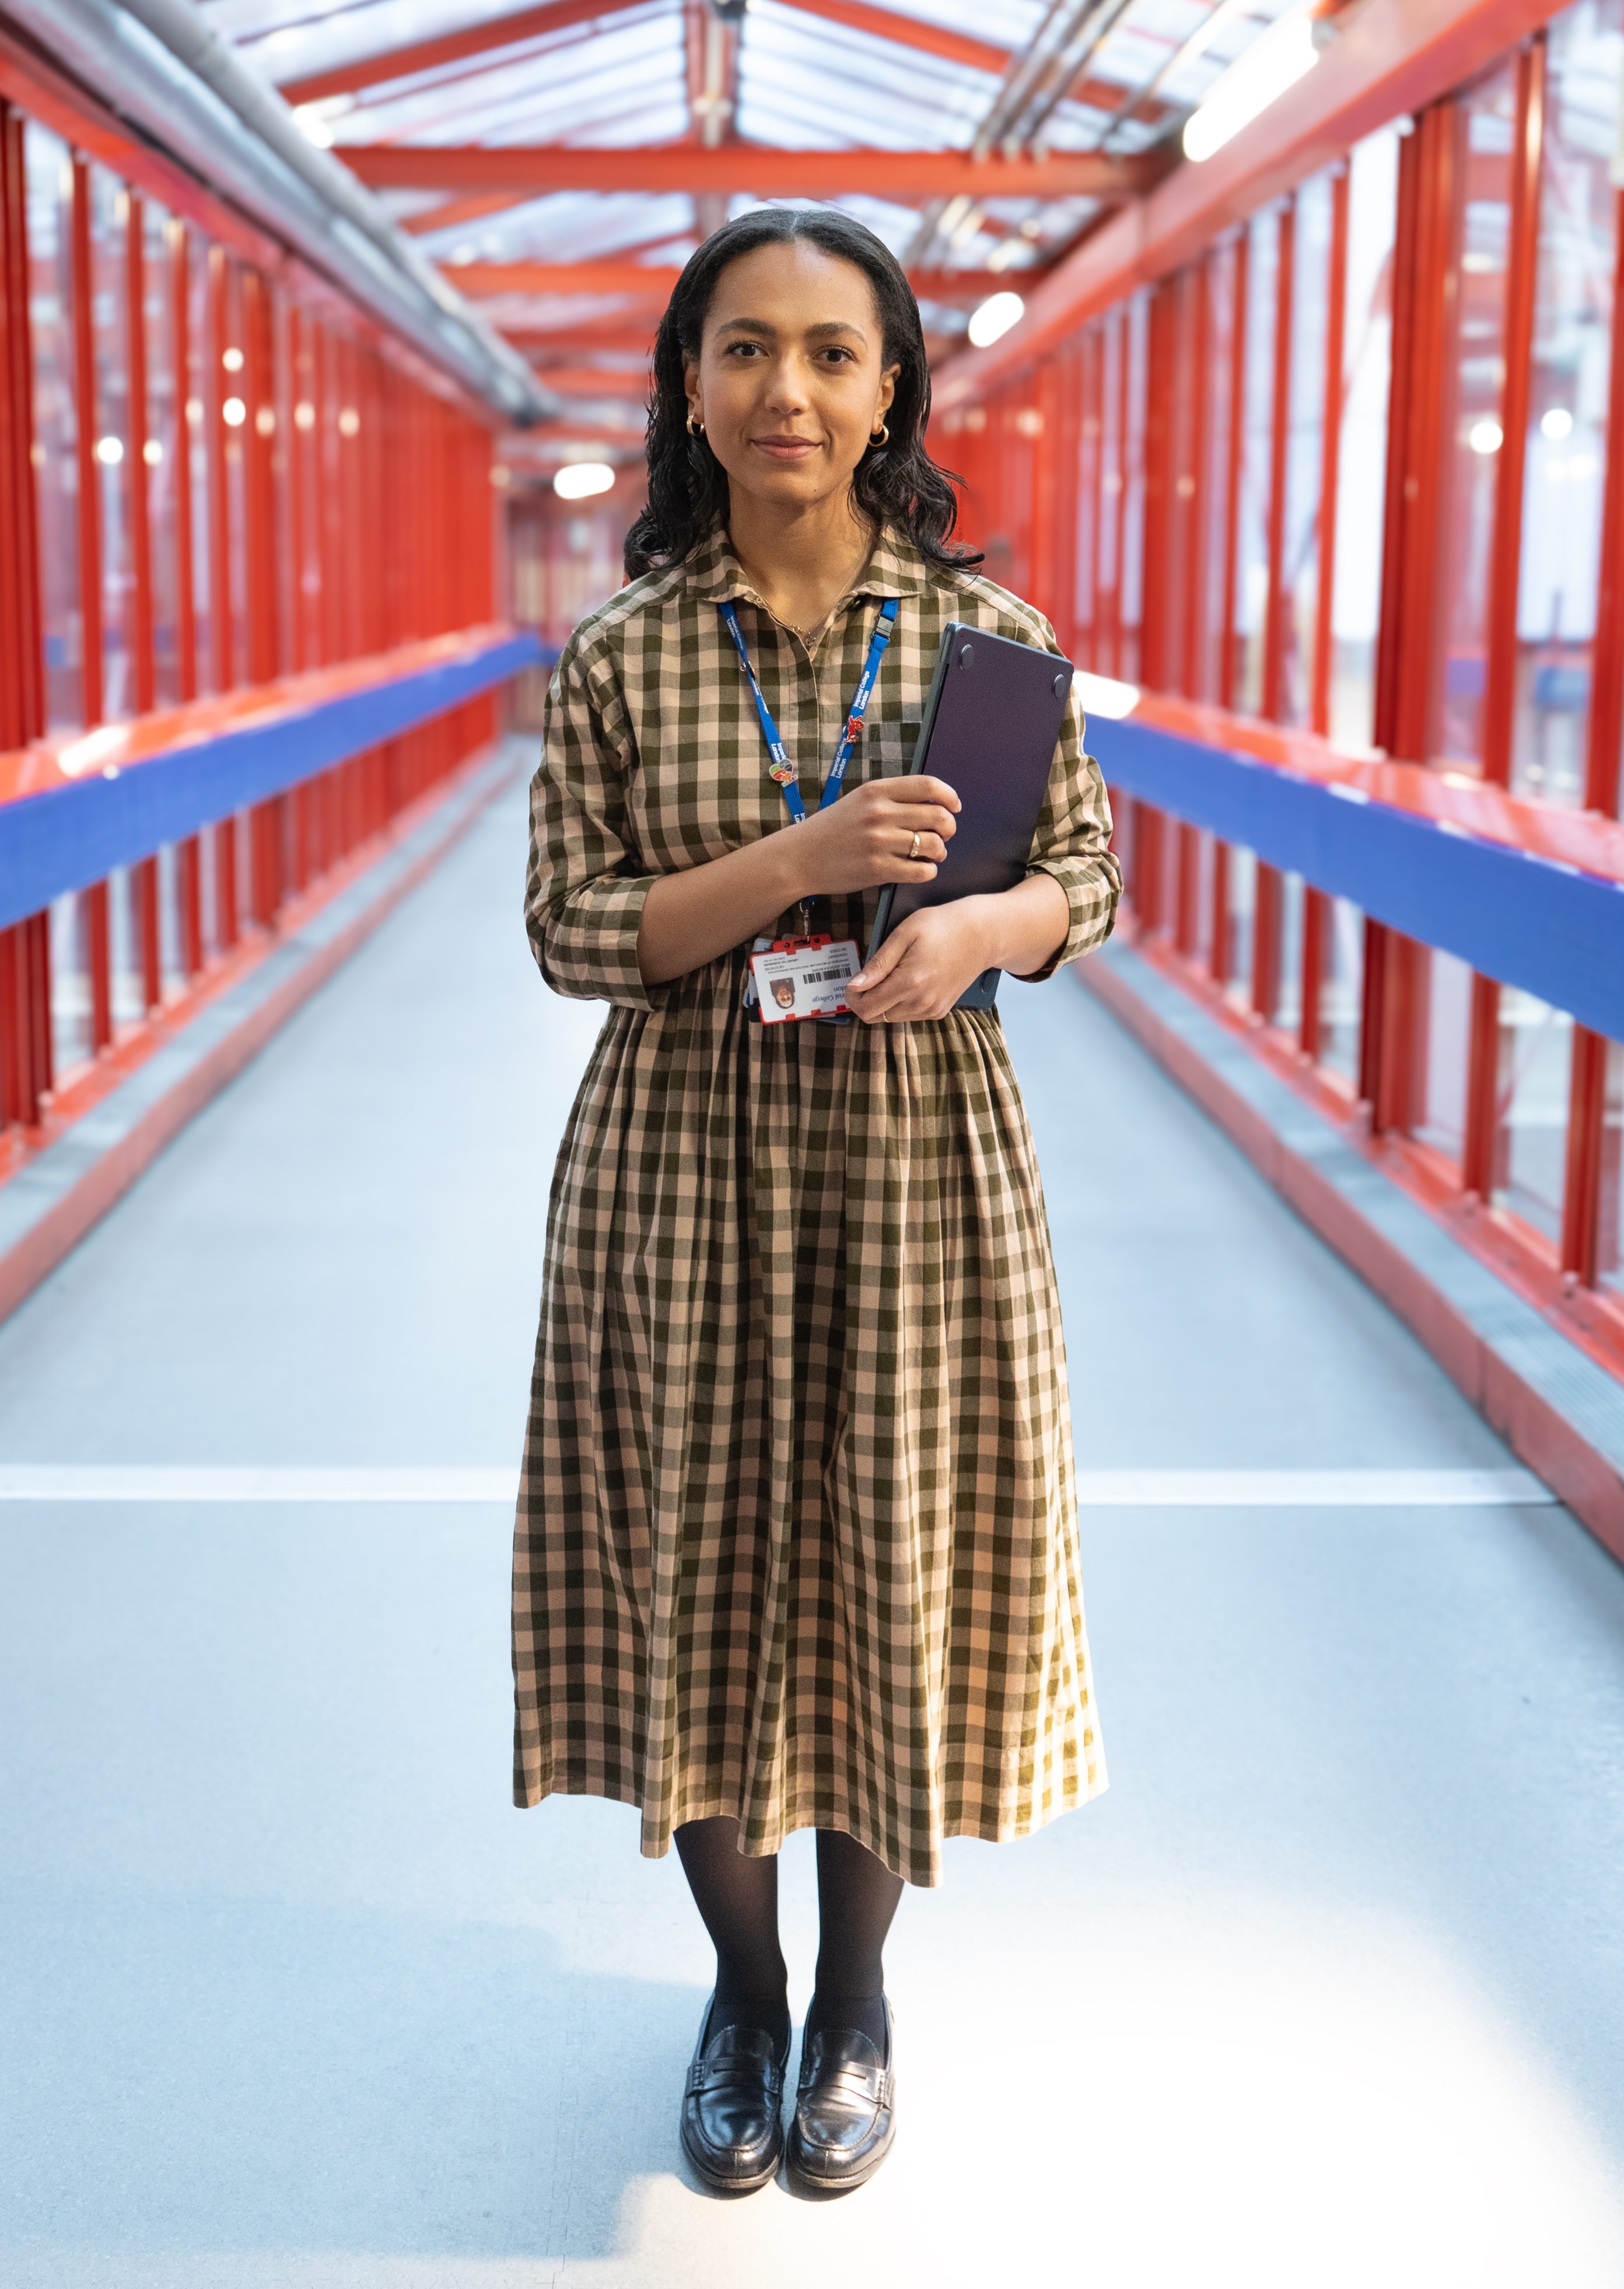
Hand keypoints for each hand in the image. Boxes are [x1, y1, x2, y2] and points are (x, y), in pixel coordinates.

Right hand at [791, 774, 959, 897]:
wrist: (799, 857)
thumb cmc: (832, 830)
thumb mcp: (858, 801)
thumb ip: (891, 798)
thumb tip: (932, 804)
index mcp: (876, 791)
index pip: (928, 786)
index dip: (949, 796)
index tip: (955, 806)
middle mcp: (879, 813)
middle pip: (937, 816)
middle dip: (949, 828)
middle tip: (944, 836)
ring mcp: (879, 842)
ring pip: (933, 845)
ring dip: (940, 852)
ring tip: (932, 855)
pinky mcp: (877, 869)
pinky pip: (921, 870)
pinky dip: (928, 871)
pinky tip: (920, 870)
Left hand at [845, 901, 994, 1022]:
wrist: (982, 934)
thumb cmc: (943, 926)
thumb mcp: (904, 934)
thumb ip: (879, 963)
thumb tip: (855, 986)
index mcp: (910, 983)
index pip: (867, 1008)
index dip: (852, 998)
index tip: (853, 982)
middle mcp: (921, 1003)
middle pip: (876, 1016)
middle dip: (866, 999)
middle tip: (871, 976)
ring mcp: (932, 1009)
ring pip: (891, 1017)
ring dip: (883, 1001)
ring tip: (893, 974)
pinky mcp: (940, 1010)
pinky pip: (908, 1015)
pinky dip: (900, 1002)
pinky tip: (908, 980)